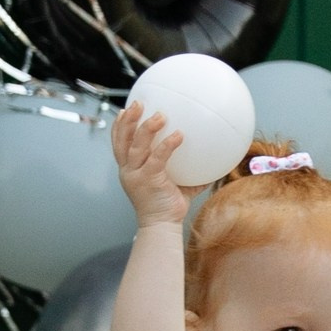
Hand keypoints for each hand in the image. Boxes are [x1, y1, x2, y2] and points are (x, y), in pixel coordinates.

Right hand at [112, 103, 187, 229]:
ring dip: (146, 128)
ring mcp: (136, 176)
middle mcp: (128, 171)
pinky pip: (157, 159)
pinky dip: (167, 145)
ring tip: (159, 115)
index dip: (119, 127)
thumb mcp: (175, 183)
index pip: (119, 144)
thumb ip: (186, 170)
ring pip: (136, 146)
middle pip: (122, 141)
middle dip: (128, 121)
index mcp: (130, 169)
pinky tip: (178, 135)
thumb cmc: (168, 206)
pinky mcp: (148, 181)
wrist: (161, 227)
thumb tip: (211, 158)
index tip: (125, 110)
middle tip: (138, 103)